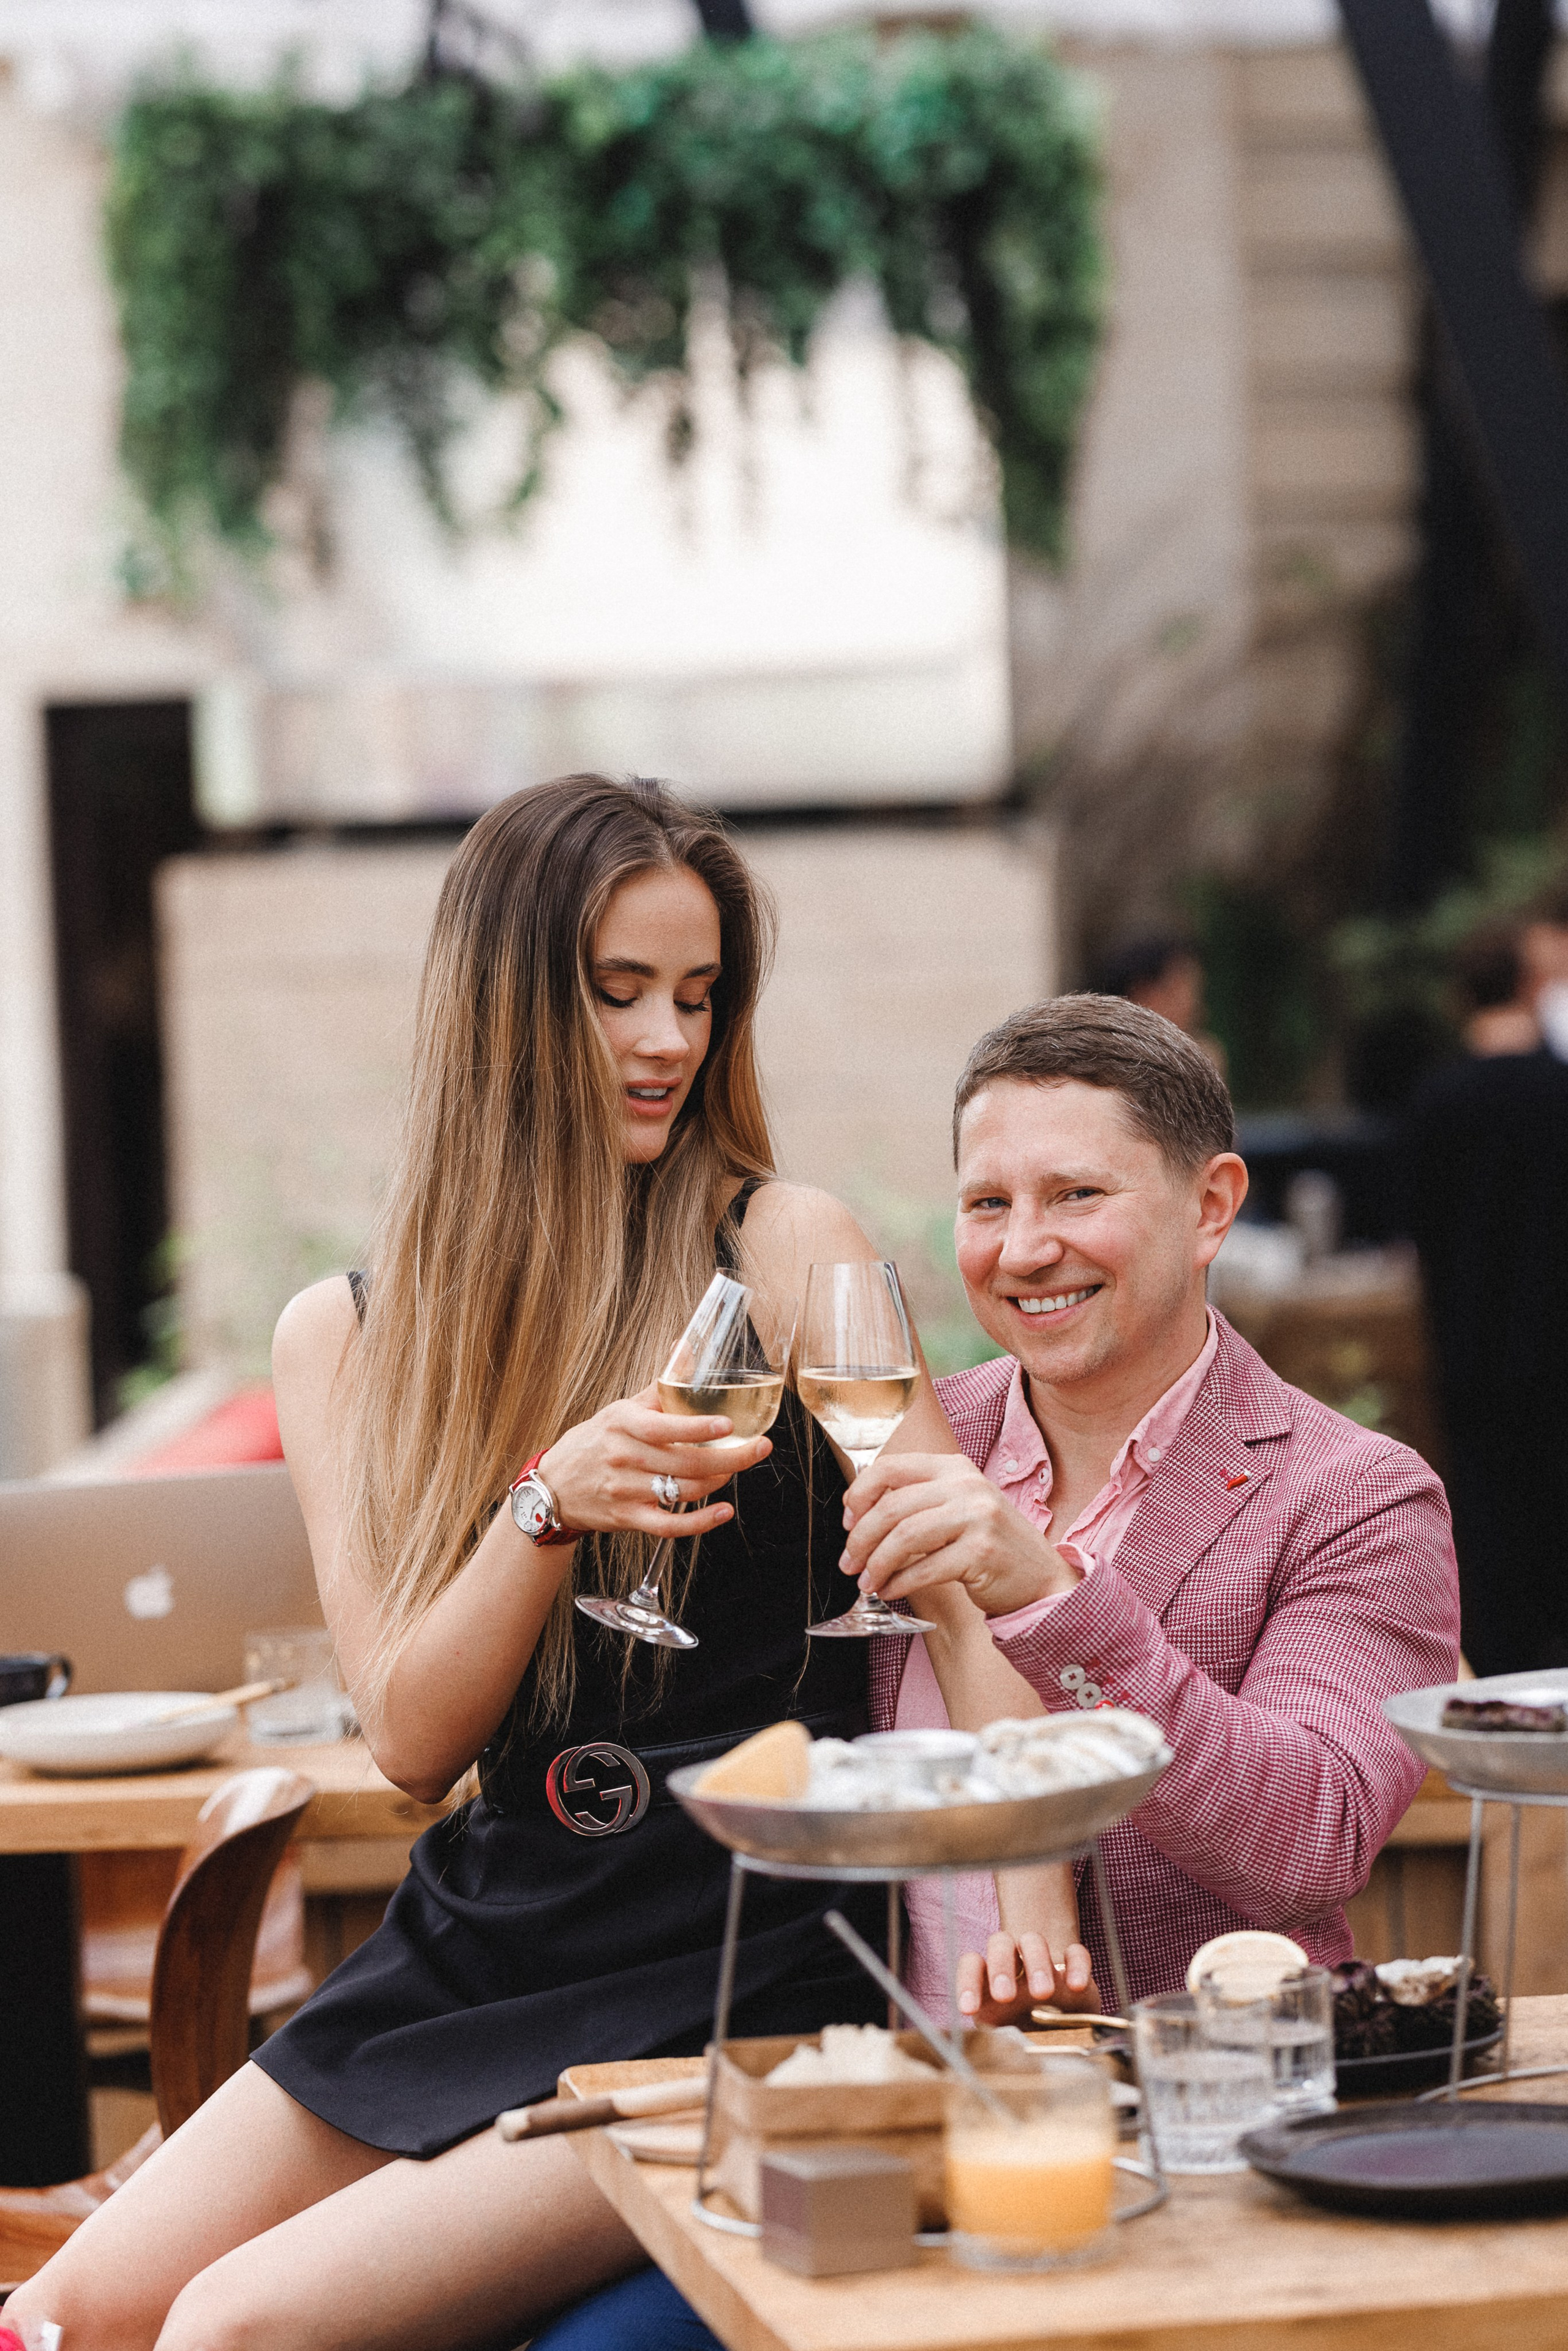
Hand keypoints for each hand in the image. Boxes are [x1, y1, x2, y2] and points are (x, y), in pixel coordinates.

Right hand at [538, 1385, 770, 1541]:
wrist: (553, 1486)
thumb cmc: (595, 1442)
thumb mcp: (622, 1409)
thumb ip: (660, 1386)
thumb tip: (686, 1346)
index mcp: (623, 1424)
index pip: (662, 1427)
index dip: (697, 1428)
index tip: (728, 1425)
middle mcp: (624, 1458)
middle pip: (685, 1463)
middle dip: (731, 1458)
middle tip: (760, 1448)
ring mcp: (625, 1491)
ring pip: (683, 1492)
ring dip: (718, 1482)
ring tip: (735, 1469)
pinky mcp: (628, 1519)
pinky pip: (669, 1526)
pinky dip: (699, 1523)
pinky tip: (723, 1512)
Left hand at [839, 1454, 1079, 1617]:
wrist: (1040, 1576)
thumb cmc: (990, 1543)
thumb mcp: (957, 1506)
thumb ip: (917, 1501)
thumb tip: (858, 1515)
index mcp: (954, 1467)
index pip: (891, 1468)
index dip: (860, 1494)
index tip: (848, 1520)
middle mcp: (966, 1486)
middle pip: (892, 1507)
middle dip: (861, 1538)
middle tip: (849, 1562)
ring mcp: (977, 1517)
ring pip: (905, 1537)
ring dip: (877, 1563)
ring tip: (867, 1582)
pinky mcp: (981, 1552)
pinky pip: (925, 1568)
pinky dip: (900, 1582)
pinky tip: (891, 1591)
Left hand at [956, 1932, 1100, 2029]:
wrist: (1062, 2034)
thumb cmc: (1025, 2035)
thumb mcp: (1007, 2040)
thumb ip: (996, 2040)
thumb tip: (987, 2056)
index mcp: (991, 1980)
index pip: (973, 1964)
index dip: (967, 1982)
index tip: (970, 2010)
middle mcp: (1014, 1965)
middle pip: (1000, 1943)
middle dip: (1000, 1966)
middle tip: (1005, 1997)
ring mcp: (1043, 1962)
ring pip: (1033, 1940)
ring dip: (1036, 1963)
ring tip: (1042, 1994)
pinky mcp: (1072, 1967)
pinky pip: (1075, 1952)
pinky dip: (1076, 1965)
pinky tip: (1076, 1986)